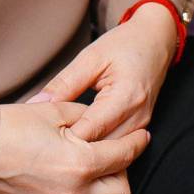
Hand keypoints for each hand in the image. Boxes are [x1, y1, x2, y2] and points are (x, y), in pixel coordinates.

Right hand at [0, 100, 149, 193]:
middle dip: (123, 172)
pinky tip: (72, 181)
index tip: (142, 136)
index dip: (136, 143)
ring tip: (93, 170)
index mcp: (80, 164)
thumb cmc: (11, 126)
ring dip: (104, 193)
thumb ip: (85, 115)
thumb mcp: (54, 110)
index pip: (123, 157)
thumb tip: (100, 121)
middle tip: (113, 154)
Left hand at [26, 6, 177, 143]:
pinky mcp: (140, 128)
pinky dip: (97, 145)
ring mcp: (141, 126)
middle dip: (73, 149)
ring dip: (85, 150)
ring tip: (58, 145)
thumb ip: (65, 83)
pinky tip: (77, 141)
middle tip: (45, 146)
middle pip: (101, 148)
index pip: (90, 131)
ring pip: (109, 152)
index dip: (64, 138)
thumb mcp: (90, 58)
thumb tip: (38, 104)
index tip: (41, 138)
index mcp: (125, 98)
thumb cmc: (124, 45)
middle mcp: (137, 117)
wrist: (155, 40)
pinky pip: (116, 145)